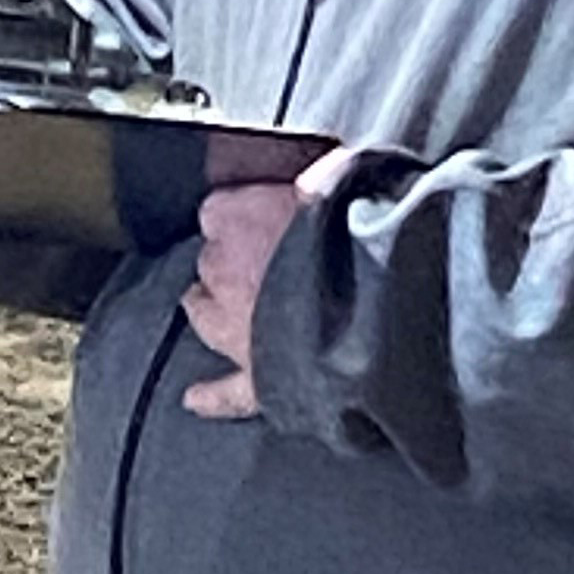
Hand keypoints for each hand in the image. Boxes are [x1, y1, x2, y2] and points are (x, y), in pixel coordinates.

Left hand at [182, 148, 356, 419]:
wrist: (376, 301)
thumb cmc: (358, 231)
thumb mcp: (340, 178)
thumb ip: (319, 178)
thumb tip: (319, 174)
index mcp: (236, 217)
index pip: (217, 210)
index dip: (241, 214)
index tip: (263, 215)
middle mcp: (222, 272)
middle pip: (210, 263)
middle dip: (232, 263)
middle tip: (266, 263)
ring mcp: (235, 329)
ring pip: (204, 316)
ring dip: (214, 311)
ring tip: (232, 310)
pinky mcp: (258, 377)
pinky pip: (227, 391)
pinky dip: (213, 396)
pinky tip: (196, 399)